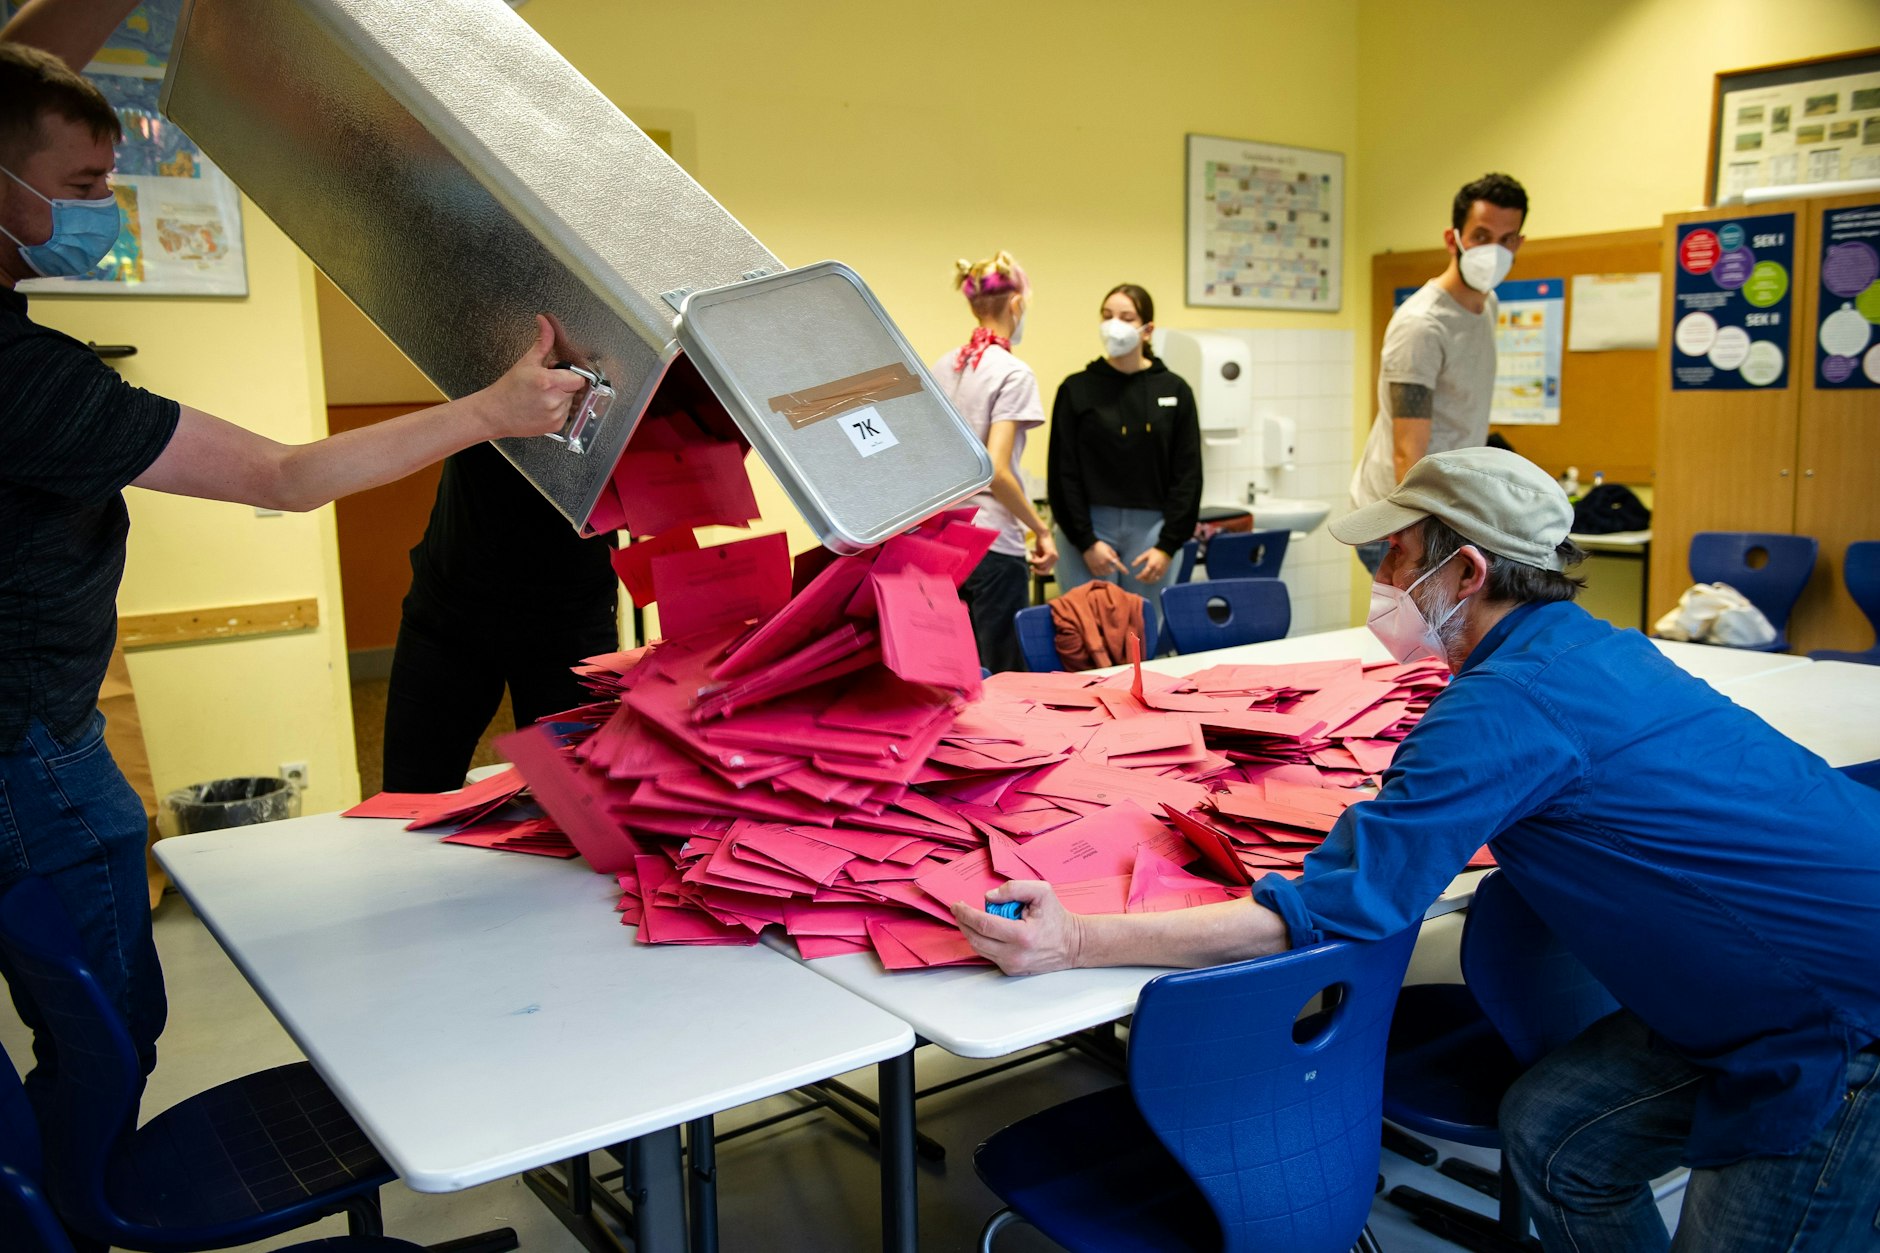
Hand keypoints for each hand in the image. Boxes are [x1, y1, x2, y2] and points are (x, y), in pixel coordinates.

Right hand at [474, 314, 588, 439]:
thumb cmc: (508, 389)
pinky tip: (541, 406)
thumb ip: (542, 342)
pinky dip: (557, 409)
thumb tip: (545, 322)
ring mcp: (555, 415)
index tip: (559, 373)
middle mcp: (553, 400)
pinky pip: (566, 414)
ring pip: (570, 401)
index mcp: (548, 382)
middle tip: (546, 383)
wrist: (495, 413)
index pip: (578, 378)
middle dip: (564, 383)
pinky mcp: (555, 425)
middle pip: (574, 388)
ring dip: (561, 397)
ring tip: (541, 396)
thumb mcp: (526, 362)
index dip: (570, 374)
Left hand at [950, 881, 1083, 974]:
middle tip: (959, 910)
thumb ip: (1015, 888)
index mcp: (1022, 936)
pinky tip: (987, 930)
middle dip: (963, 923)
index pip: (984, 924)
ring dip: (971, 932)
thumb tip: (989, 897)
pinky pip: (989, 954)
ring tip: (971, 918)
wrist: (1073, 944)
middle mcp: (1015, 955)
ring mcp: (1012, 965)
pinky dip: (983, 941)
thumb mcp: (1042, 892)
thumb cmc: (1057, 918)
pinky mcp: (1011, 970)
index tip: (957, 905)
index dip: (966, 914)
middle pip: (976, 939)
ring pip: (979, 949)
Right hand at [1028, 531, 1057, 574]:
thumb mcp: (1040, 554)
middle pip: (1045, 571)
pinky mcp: (1050, 554)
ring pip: (1042, 566)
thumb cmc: (1040, 543)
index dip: (1039, 572)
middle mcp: (1055, 559)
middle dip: (1037, 570)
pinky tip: (1032, 556)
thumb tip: (1035, 569)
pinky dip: (1035, 560)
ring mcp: (1054, 557)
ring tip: (1033, 553)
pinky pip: (1041, 562)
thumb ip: (1039, 561)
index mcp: (1054, 560)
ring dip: (1035, 561)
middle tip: (1031, 567)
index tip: (1032, 568)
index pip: (1046, 571)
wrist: (1042, 533)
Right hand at [1083, 541, 1123, 576]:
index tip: (1126, 573)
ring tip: (1106, 569)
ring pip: (1104, 573)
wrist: (1088, 545)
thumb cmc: (1100, 545)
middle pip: (1111, 571)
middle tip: (1112, 568)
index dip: (1123, 569)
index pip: (1118, 565)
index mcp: (1108, 558)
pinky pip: (1097, 574)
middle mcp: (1103, 563)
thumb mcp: (1109, 548)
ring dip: (1107, 572)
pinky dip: (1100, 573)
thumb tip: (1118, 560)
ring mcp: (1097, 566)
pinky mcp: (1092, 567)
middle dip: (1113, 570)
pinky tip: (1100, 570)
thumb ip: (1114, 555)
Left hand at [1130, 546, 1170, 582]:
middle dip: (1143, 580)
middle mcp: (1156, 569)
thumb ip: (1139, 560)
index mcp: (1151, 564)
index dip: (1139, 577)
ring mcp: (1160, 571)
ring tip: (1144, 580)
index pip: (1144, 573)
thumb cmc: (1155, 552)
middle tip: (1140, 579)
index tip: (1136, 577)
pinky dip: (1154, 580)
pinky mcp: (1163, 572)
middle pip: (1148, 578)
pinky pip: (1158, 578)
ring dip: (1148, 581)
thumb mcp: (1146, 554)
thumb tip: (1132, 565)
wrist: (1166, 550)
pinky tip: (1150, 579)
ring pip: (1153, 579)